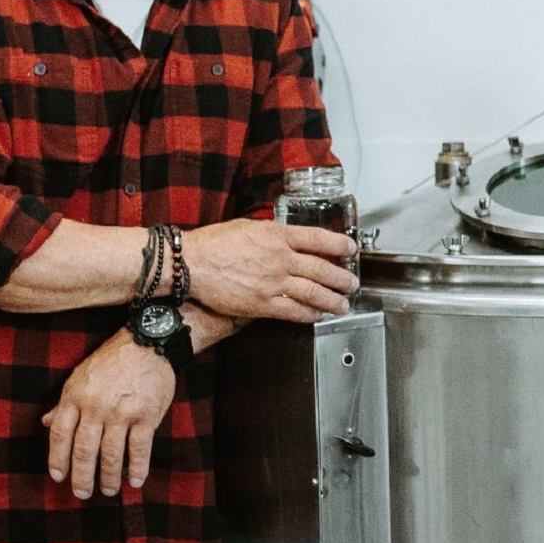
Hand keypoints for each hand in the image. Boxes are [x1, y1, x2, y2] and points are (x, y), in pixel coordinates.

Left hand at [42, 330, 175, 498]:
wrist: (148, 342)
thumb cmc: (112, 360)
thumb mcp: (81, 377)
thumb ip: (65, 403)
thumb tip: (47, 423)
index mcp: (76, 396)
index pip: (61, 435)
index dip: (58, 459)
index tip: (59, 477)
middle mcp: (96, 406)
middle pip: (84, 450)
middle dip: (82, 477)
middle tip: (82, 493)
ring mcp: (122, 412)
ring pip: (110, 454)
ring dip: (108, 478)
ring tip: (108, 490)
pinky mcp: (146, 414)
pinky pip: (139, 448)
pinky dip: (136, 467)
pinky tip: (134, 480)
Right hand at [186, 218, 356, 323]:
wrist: (191, 263)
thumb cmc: (214, 243)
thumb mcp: (248, 226)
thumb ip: (272, 233)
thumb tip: (287, 237)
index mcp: (278, 235)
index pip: (318, 238)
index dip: (339, 244)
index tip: (350, 249)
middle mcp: (280, 258)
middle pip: (321, 268)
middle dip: (342, 278)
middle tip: (352, 283)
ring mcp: (273, 282)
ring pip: (313, 292)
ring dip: (332, 300)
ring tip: (343, 304)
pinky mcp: (262, 303)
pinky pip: (293, 311)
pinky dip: (309, 314)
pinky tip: (316, 315)